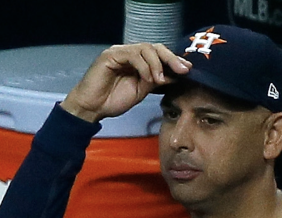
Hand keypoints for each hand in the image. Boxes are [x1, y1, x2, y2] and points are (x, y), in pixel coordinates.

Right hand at [61, 43, 191, 122]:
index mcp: (138, 60)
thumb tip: (177, 76)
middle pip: (155, 47)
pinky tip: (149, 78)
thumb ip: (157, 81)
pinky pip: (132, 55)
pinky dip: (144, 66)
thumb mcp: (143, 90)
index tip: (188, 70)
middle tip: (183, 70)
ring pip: (145, 49)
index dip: (174, 60)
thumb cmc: (114, 99)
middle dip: (171, 58)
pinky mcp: (110, 56)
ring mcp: (119, 52)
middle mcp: (129, 53)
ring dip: (157, 64)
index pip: (159, 54)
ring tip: (160, 79)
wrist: (93, 107)